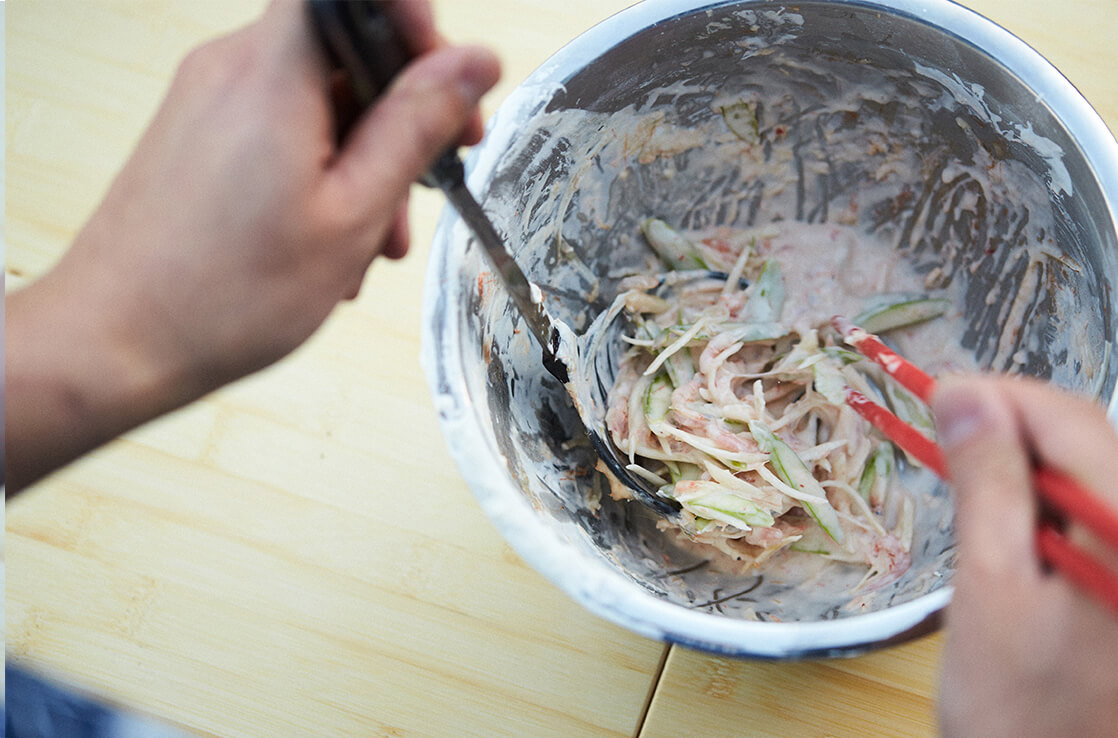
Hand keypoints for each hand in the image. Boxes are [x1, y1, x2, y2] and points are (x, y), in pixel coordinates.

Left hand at [5, 0, 499, 491]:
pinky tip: (333, 239)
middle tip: (438, 172)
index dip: (415, 24)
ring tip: (377, 237)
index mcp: (274, 72)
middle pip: (345, 50)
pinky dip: (321, 170)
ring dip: (365, 157)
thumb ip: (416, 126)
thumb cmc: (223, 295)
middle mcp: (232, 67)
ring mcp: (209, 100)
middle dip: (402, 112)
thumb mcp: (353, 214)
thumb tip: (472, 63)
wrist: (115, 343)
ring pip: (318, 98)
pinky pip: (281, 127)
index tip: (448, 82)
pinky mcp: (199, 135)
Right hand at [932, 376, 1117, 736]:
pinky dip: (1040, 504)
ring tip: (963, 480)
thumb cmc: (1021, 710)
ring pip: (1086, 474)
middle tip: (938, 434)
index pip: (1072, 422)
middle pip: (1087, 442)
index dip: (1000, 395)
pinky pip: (1088, 513)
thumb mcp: (991, 586)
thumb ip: (988, 483)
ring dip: (1022, 464)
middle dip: (1010, 426)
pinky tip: (1005, 523)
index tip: (935, 395)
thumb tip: (965, 395)